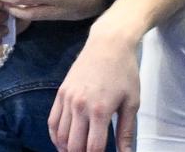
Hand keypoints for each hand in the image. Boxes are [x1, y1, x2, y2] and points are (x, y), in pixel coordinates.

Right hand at [49, 24, 140, 151]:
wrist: (109, 43)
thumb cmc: (125, 71)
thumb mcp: (132, 102)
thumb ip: (126, 131)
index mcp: (100, 111)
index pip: (93, 148)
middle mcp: (80, 107)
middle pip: (74, 146)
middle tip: (91, 151)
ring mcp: (67, 100)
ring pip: (60, 137)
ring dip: (67, 148)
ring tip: (79, 150)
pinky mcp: (60, 93)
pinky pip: (52, 122)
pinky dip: (55, 136)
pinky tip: (63, 142)